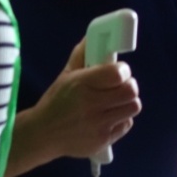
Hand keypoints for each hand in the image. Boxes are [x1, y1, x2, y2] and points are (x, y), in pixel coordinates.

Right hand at [29, 39, 141, 159]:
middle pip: (131, 91)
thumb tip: (93, 37)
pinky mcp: (104, 140)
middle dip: (128, 86)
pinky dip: (121, 119)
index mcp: (81, 84)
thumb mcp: (65, 76)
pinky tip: (109, 117)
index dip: (123, 70)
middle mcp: (92, 104)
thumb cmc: (56, 101)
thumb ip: (81, 56)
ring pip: (133, 107)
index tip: (118, 70)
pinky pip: (126, 124)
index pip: (117, 73)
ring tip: (115, 102)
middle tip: (119, 86)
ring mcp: (99, 124)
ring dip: (127, 102)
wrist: (44, 133)